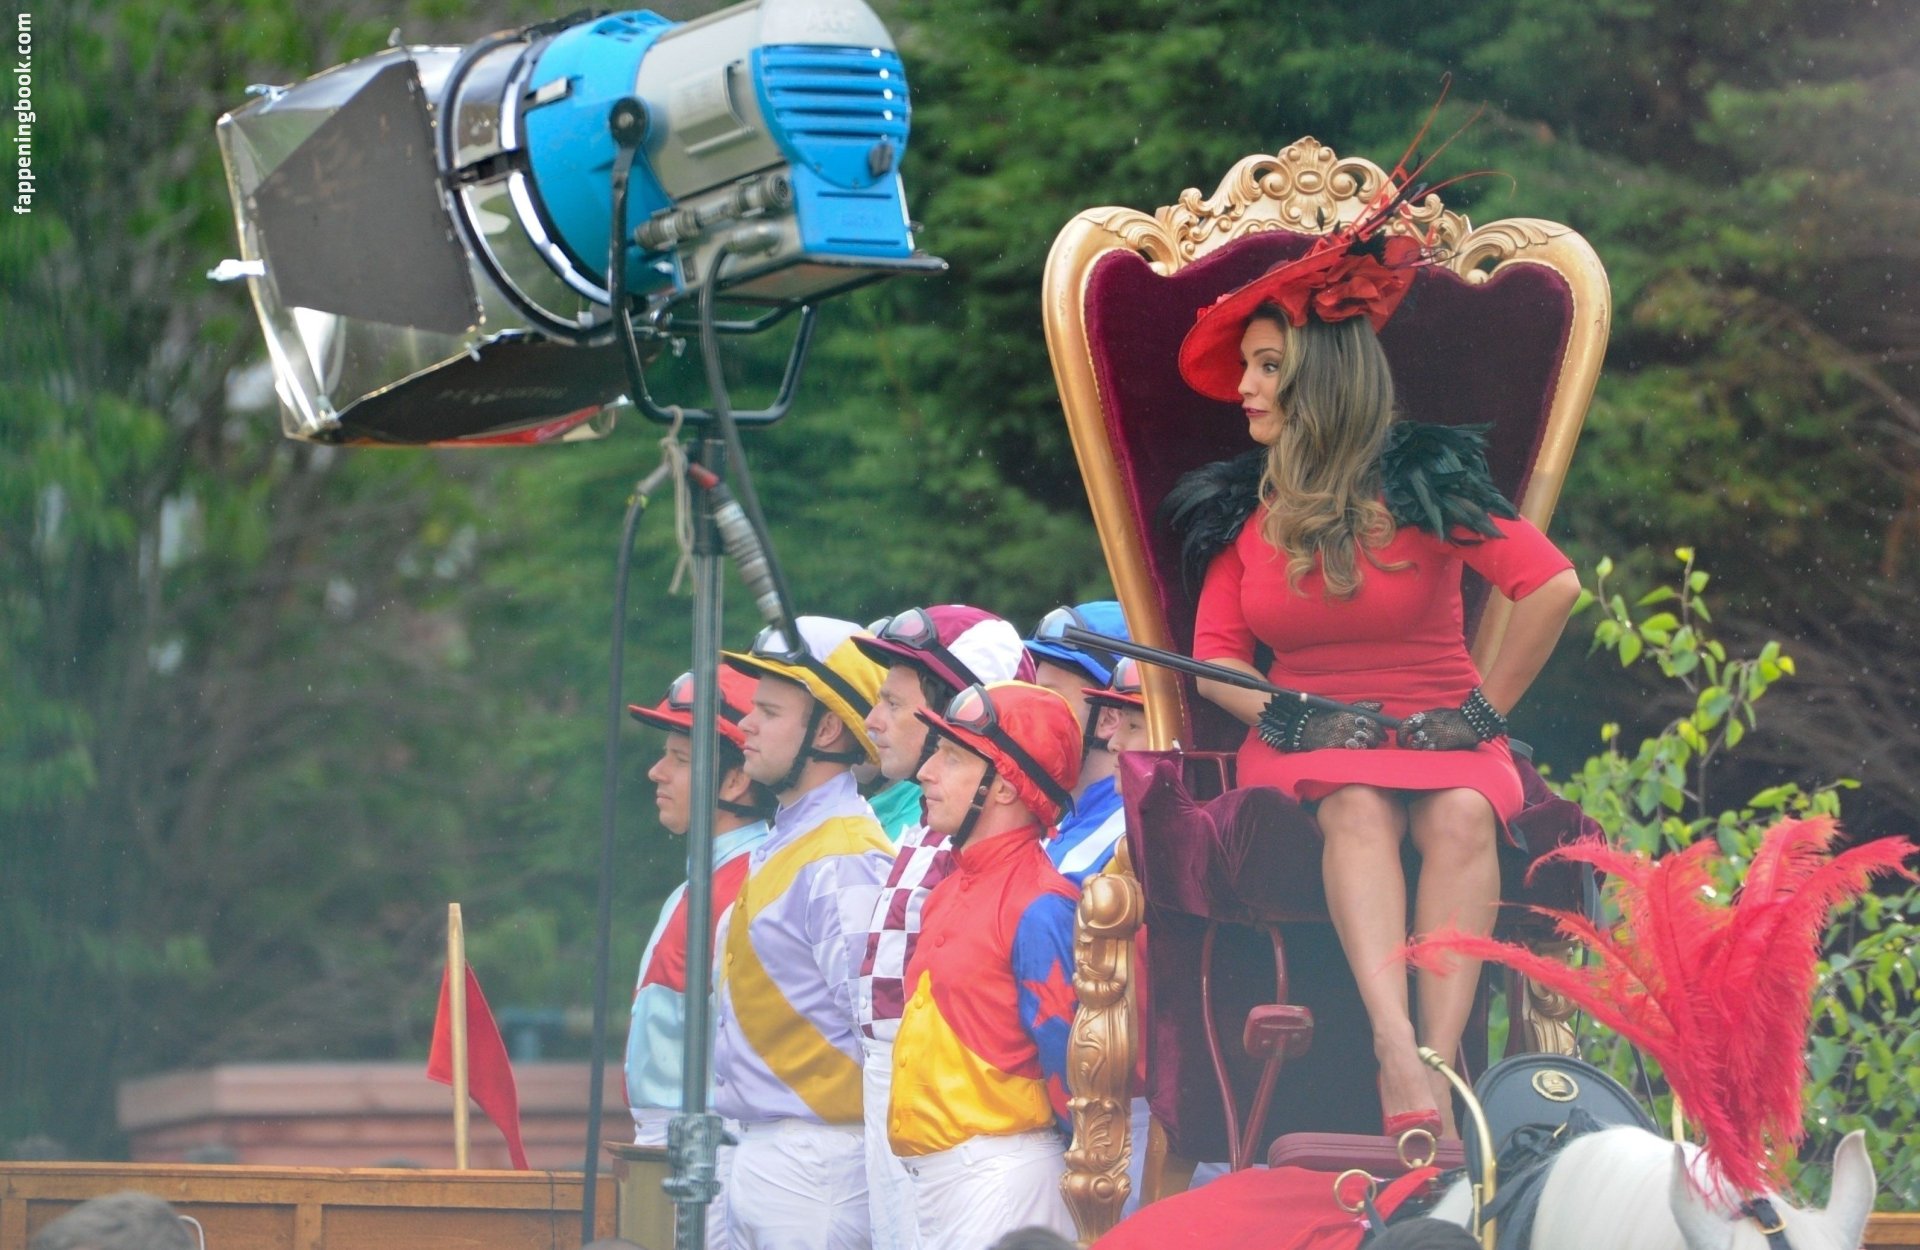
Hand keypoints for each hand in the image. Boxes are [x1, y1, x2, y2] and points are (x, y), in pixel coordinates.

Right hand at [1257, 697, 1385, 751]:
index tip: (1383, 734)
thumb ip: (1362, 706)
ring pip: (1364, 744)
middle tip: (1378, 741)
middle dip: (1376, 738)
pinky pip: (1353, 751)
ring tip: (1367, 745)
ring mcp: (1340, 737)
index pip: (1371, 722)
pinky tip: (1358, 750)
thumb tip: (1380, 706)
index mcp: (1348, 714)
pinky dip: (1358, 751)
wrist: (1303, 728)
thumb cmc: (1325, 717)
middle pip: (1370, 734)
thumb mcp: (1343, 708)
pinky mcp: (1335, 748)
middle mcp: (1346, 725)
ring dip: (1368, 746)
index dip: (1380, 729)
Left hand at [1400, 688, 1507, 749]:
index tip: (1401, 740)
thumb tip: (1416, 728)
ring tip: (1423, 749)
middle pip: (1408, 733)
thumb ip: (1427, 720)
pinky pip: (1429, 750)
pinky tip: (1432, 752)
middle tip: (1406, 746)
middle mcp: (1427, 724)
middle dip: (1405, 741)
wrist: (1475, 719)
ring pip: (1417, 744)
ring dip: (1418, 748)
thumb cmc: (1457, 717)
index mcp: (1426, 715)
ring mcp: (1435, 733)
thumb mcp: (1439, 713)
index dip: (1401, 733)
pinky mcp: (1443, 743)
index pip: (1406, 723)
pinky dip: (1428, 752)